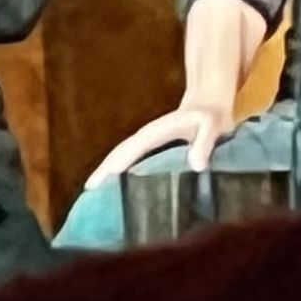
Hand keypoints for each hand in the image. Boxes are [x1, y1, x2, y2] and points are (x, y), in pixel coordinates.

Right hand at [89, 101, 238, 183]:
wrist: (208, 103)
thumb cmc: (211, 116)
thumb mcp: (212, 126)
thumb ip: (204, 143)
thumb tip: (196, 166)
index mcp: (155, 133)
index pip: (129, 150)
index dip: (114, 166)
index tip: (99, 182)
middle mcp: (145, 138)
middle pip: (117, 155)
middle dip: (102, 172)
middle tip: (87, 194)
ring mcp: (146, 145)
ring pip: (120, 159)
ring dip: (106, 174)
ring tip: (93, 196)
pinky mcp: (151, 151)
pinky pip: (130, 164)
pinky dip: (120, 176)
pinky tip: (116, 191)